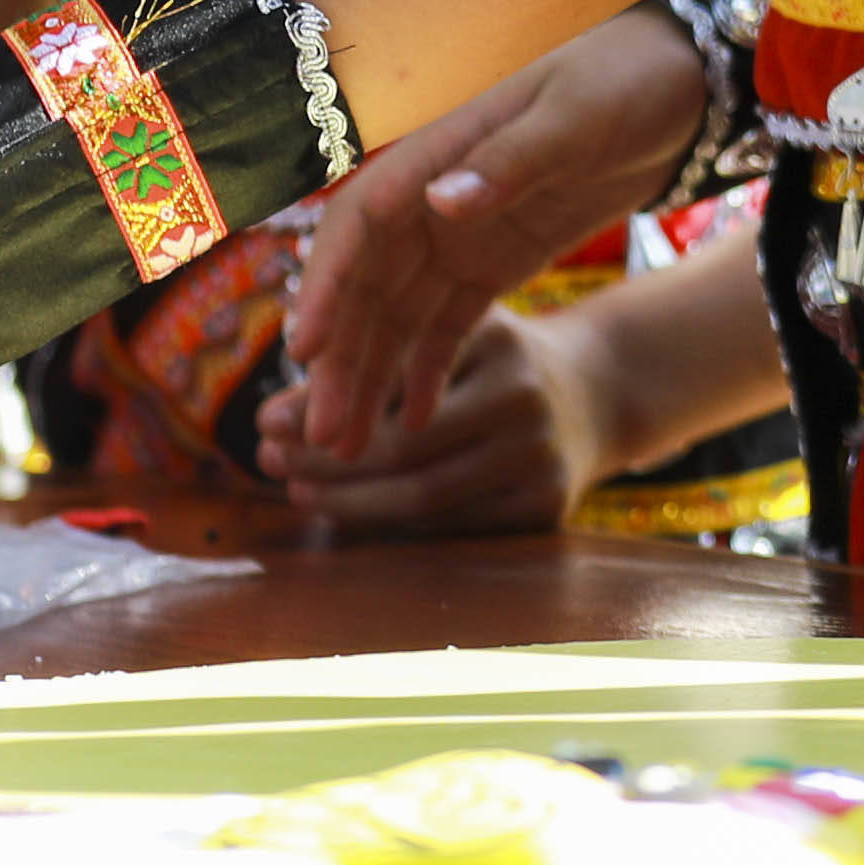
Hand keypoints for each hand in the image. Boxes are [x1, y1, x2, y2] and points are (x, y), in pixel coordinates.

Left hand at [258, 308, 588, 539]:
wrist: (600, 391)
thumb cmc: (495, 360)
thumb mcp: (447, 336)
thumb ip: (369, 369)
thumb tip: (273, 420)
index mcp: (497, 341)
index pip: (390, 386)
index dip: (321, 410)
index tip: (263, 422)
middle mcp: (525, 398)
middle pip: (403, 450)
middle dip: (324, 461)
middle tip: (268, 462)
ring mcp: (541, 458)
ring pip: (422, 500)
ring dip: (347, 503)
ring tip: (298, 491)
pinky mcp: (546, 507)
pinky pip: (451, 528)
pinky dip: (393, 526)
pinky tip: (350, 513)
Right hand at [277, 10, 711, 462]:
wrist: (675, 85)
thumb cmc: (623, 78)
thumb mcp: (575, 116)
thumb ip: (512, 159)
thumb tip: (441, 197)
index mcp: (439, 153)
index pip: (361, 224)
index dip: (326, 284)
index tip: (305, 348)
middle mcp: (432, 200)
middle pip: (366, 285)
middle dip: (339, 359)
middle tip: (319, 432)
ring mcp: (459, 235)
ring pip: (395, 316)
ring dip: (369, 378)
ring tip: (348, 448)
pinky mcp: (492, 262)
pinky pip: (446, 324)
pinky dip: (426, 370)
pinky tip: (414, 423)